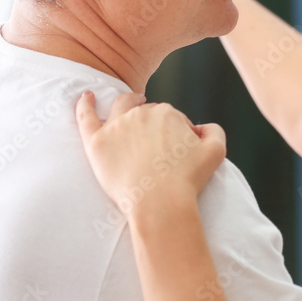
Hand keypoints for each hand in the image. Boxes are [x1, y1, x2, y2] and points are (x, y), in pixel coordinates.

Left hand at [76, 91, 226, 218]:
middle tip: (157, 145)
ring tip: (130, 104)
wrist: (160, 203)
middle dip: (152, 122)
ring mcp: (116, 126)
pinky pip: (86, 117)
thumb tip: (199, 127)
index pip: (170, 115)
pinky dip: (85, 105)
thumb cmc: (188, 180)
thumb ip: (213, 130)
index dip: (175, 130)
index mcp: (168, 113)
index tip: (176, 150)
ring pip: (120, 108)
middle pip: (146, 111)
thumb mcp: (216, 150)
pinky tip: (86, 97)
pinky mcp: (96, 143)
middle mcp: (141, 114)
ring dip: (126, 103)